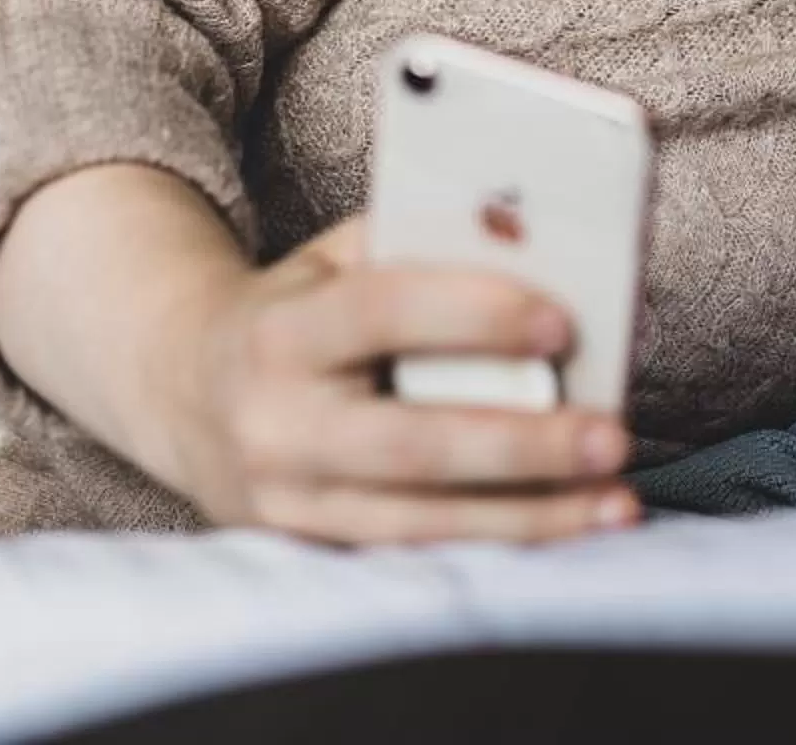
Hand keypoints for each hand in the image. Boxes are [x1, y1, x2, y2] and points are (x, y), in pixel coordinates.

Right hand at [156, 214, 637, 544]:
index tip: (564, 322)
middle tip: (612, 433)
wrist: (181, 391)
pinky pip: (417, 555)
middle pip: (409, 443)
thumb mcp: (332, 260)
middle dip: (521, 443)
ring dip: (530, 516)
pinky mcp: (311, 550)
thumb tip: (538, 240)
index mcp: (279, 332)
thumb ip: (421, 245)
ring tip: (615, 501)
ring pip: (421, 521)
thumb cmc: (294, 310)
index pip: (382, 314)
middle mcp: (275, 427)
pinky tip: (569, 529)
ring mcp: (288, 503)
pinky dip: (500, 544)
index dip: (474, 314)